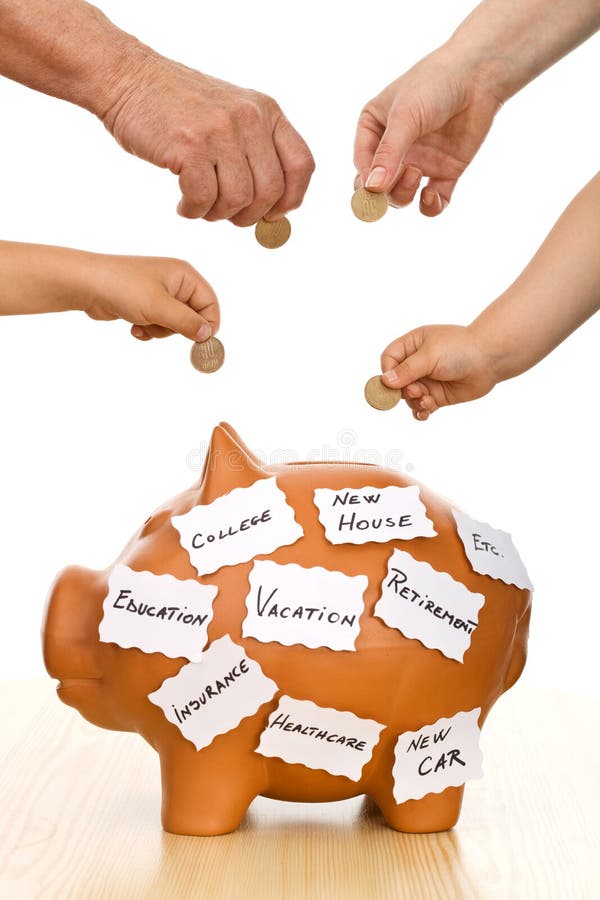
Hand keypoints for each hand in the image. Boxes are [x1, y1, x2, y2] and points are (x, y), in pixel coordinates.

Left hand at [82, 254, 219, 341]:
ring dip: (160, 331)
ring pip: (174, 324)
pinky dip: (148, 330)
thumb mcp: (159, 307)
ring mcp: (159, 294)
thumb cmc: (123, 287)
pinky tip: (134, 327)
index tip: (199, 342)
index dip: (207, 324)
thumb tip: (208, 335)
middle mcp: (175, 283)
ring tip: (143, 325)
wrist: (85, 284)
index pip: (210, 303)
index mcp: (184, 275)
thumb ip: (187, 322)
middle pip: (193, 316)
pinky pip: (158, 325)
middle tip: (161, 327)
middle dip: (177, 328)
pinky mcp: (145, 304)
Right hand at [103, 56, 314, 224]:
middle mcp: (250, 118)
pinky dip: (194, 211)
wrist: (127, 77)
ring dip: (218, 214)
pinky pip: (205, 199)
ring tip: (200, 206)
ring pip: (239, 200)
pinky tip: (183, 204)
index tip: (272, 214)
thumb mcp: (230, 115)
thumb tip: (274, 213)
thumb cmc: (177, 106)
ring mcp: (220, 131)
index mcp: (266, 111)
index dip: (291, 199)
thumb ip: (255, 152)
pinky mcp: (190, 146)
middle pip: (271, 191)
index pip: (301, 165)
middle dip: (249, 215)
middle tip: (226, 215)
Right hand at [354, 50, 502, 215]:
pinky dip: (430, 206)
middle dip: (385, 190)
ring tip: (416, 173)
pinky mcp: (444, 172)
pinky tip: (431, 196)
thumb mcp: (405, 116)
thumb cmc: (434, 84)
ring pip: (401, 197)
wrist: (479, 75)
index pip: (362, 165)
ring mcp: (419, 162)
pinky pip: (432, 202)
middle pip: (379, 187)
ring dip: (404, 194)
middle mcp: (394, 149)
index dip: (366, 178)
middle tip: (398, 179)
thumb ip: (388, 154)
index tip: (374, 185)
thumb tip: (372, 189)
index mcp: (374, 129)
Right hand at [381, 325, 497, 419]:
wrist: (490, 359)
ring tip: (427, 400)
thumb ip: (407, 370)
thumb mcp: (429, 355)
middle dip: (403, 390)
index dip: (387, 372)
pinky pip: (421, 407)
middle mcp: (418, 363)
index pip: (389, 359)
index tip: (392, 382)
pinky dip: (420, 412)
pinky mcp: (437, 395)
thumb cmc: (460, 349)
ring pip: (408, 397)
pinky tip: (425, 413)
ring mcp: (427, 380)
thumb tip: (385, 381)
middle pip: (396, 382)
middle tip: (416, 392)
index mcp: (413, 345)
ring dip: (414, 402)